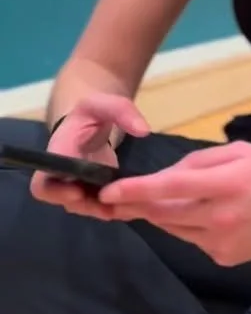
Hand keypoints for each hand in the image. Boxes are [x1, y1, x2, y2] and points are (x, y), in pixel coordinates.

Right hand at [31, 93, 149, 219]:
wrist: (90, 122)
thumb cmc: (93, 112)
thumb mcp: (107, 104)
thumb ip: (123, 111)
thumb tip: (143, 131)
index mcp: (59, 152)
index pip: (44, 182)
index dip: (57, 192)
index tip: (79, 192)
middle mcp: (62, 174)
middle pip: (64, 201)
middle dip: (87, 205)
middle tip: (112, 204)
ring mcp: (75, 185)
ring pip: (82, 207)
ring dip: (102, 209)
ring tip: (127, 204)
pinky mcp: (89, 191)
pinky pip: (96, 205)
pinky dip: (113, 207)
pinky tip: (133, 203)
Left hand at [100, 141, 250, 264]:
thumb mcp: (241, 151)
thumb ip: (200, 160)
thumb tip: (167, 174)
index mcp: (226, 184)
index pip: (171, 187)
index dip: (136, 191)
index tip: (107, 192)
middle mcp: (220, 217)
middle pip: (165, 212)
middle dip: (137, 205)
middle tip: (114, 199)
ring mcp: (221, 243)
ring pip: (173, 228)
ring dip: (162, 214)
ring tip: (161, 201)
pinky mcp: (223, 258)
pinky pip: (191, 240)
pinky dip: (187, 226)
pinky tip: (204, 215)